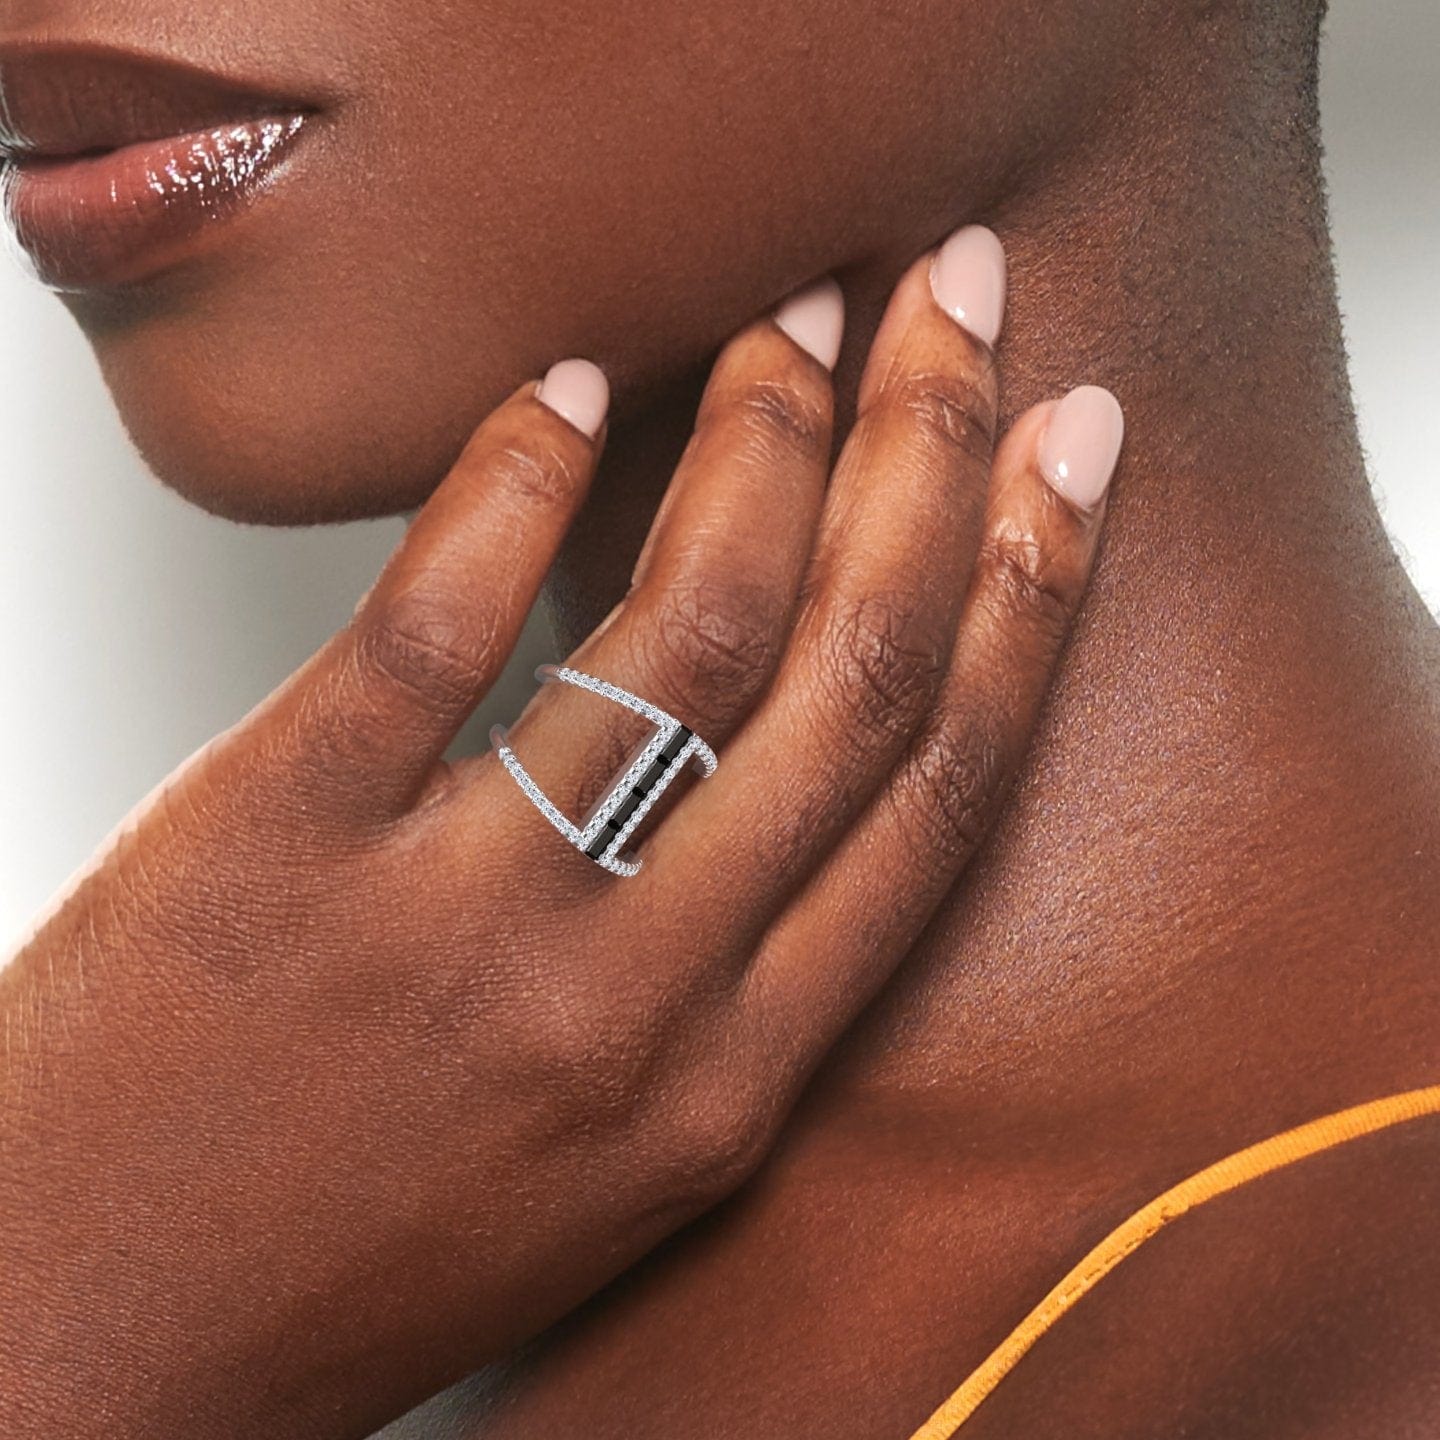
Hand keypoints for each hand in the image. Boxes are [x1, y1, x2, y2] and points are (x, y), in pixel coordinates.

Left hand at [0, 226, 1120, 1439]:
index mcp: (726, 1088)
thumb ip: (712, 989)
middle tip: (960, 300)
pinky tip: (566, 389)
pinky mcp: (279, 848)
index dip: (1025, 598)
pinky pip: (437, 625)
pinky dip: (516, 474)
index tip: (1067, 458)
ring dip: (763, 435)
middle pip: (849, 679)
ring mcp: (460, 927)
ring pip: (685, 631)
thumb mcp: (604, 1158)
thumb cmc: (353, 1257)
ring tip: (794, 315)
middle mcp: (632, 1008)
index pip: (934, 798)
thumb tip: (773, 767)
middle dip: (934, 455)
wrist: (97, 1348)